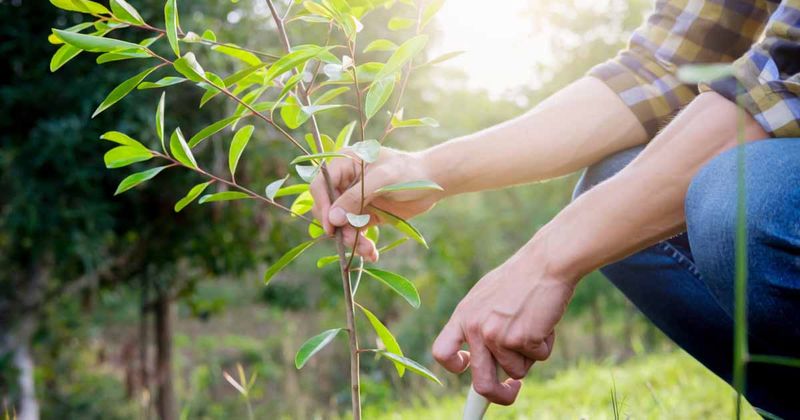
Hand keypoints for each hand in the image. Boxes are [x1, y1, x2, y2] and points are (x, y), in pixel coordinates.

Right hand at [310, 147, 443, 260]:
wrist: (433, 182)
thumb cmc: (409, 172)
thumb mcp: (382, 180)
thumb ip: (356, 197)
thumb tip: (332, 219)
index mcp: (345, 164)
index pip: (321, 185)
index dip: (323, 205)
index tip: (331, 226)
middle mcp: (346, 182)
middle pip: (328, 209)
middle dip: (339, 227)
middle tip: (351, 241)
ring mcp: (354, 200)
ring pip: (341, 225)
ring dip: (351, 240)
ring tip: (368, 251)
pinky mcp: (365, 215)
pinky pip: (355, 232)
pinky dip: (361, 244)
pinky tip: (371, 254)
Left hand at [432, 250, 574, 404]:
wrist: (546, 263)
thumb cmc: (520, 278)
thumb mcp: (486, 297)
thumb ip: (479, 323)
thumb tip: (480, 358)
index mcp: (463, 316)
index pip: (442, 352)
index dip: (454, 366)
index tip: (469, 368)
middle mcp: (476, 328)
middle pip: (481, 382)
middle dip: (499, 395)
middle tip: (511, 391)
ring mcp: (498, 335)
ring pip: (517, 370)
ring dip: (530, 355)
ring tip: (535, 323)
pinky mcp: (522, 339)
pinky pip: (539, 358)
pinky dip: (546, 344)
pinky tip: (545, 320)